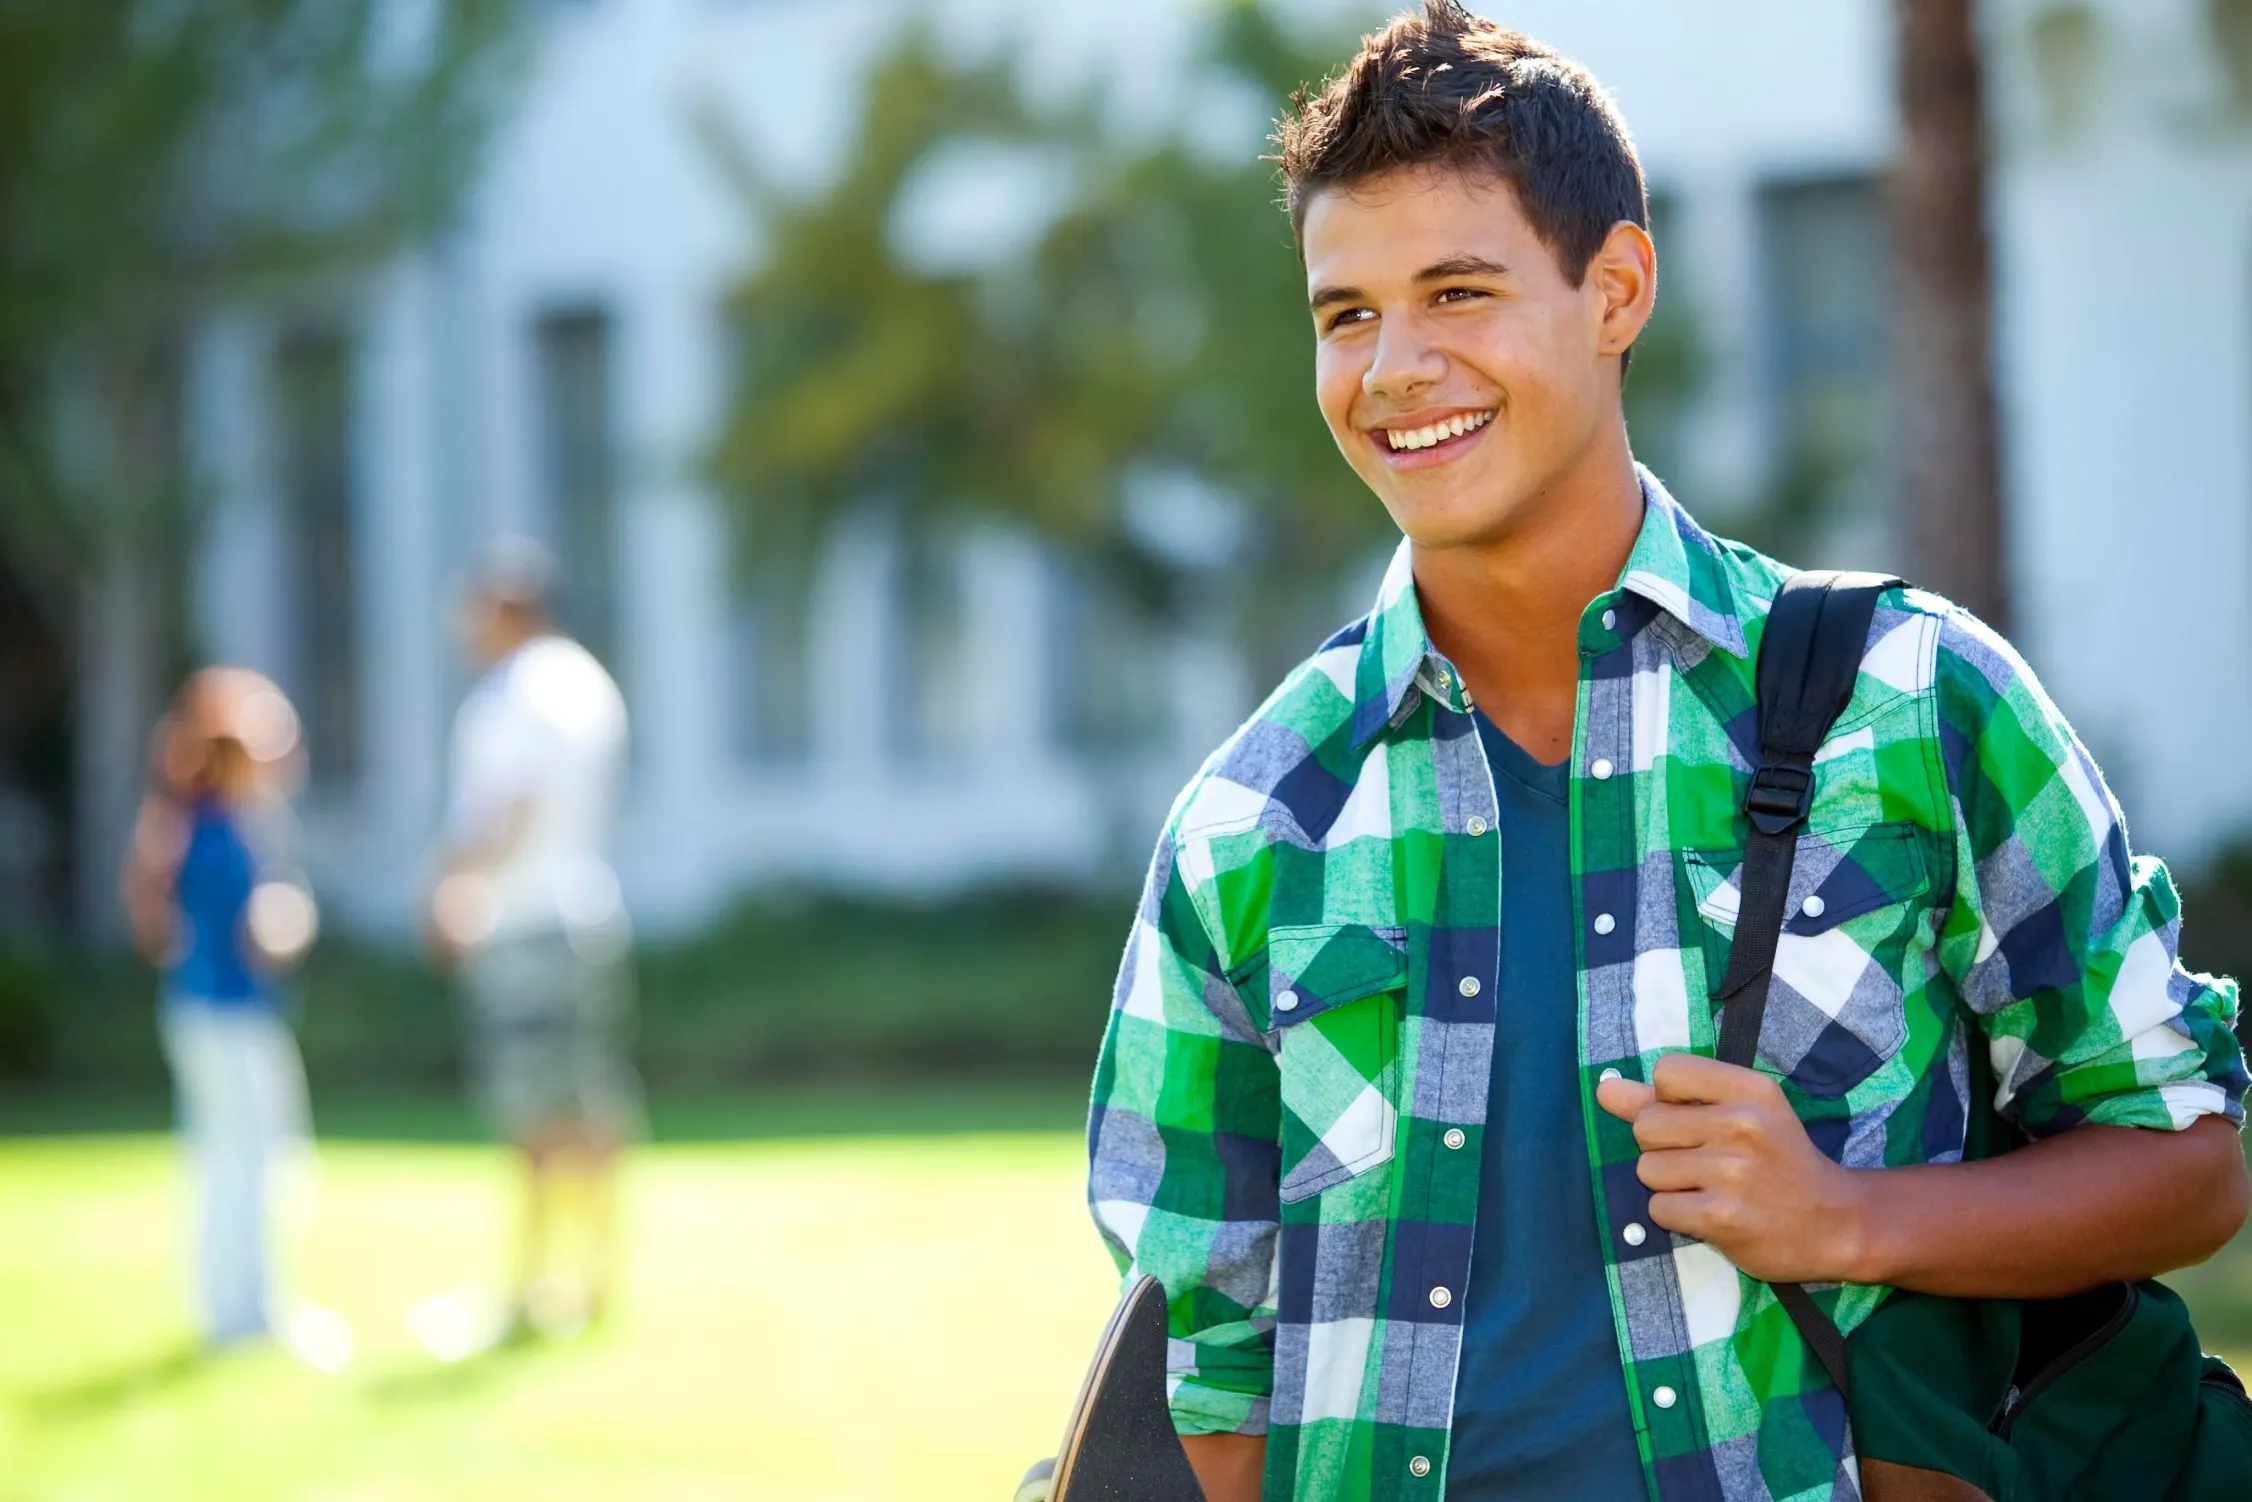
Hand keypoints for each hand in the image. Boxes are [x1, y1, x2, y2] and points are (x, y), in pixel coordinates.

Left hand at [1596, 1053, 1869, 1283]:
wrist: (1836, 1224)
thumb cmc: (1778, 1162)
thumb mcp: (1739, 1114)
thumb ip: (1666, 1098)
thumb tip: (1604, 1088)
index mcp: (1749, 1088)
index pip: (1666, 1072)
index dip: (1667, 1100)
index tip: (1698, 1121)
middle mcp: (1742, 1123)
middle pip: (1646, 1125)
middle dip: (1662, 1148)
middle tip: (1704, 1163)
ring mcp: (1732, 1172)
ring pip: (1647, 1170)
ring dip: (1669, 1186)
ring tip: (1710, 1190)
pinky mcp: (1721, 1217)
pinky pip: (1658, 1209)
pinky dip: (1676, 1216)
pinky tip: (1711, 1215)